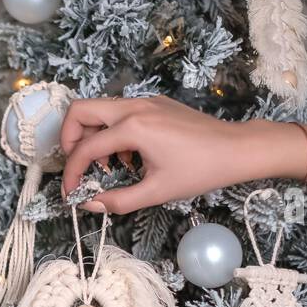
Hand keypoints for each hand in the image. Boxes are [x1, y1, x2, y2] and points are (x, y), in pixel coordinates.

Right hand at [60, 95, 306, 213]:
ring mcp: (145, 102)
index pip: (86, 148)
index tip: (71, 193)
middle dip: (69, 138)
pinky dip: (113, 132)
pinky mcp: (155, 104)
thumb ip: (119, 201)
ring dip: (92, 136)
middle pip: (80, 110)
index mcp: (133, 127)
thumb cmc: (201, 170)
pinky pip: (120, 113)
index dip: (72, 174)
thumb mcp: (157, 192)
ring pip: (99, 109)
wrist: (237, 149)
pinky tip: (130, 157)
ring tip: (107, 166)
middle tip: (75, 165)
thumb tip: (91, 204)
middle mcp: (134, 107)